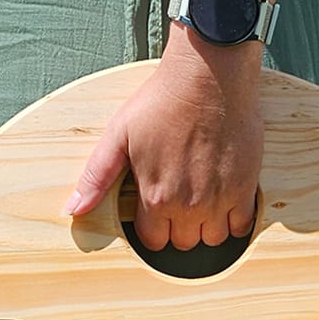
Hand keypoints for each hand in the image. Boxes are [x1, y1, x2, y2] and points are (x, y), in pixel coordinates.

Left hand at [65, 27, 263, 250]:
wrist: (209, 77)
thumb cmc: (163, 100)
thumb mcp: (118, 135)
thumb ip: (96, 177)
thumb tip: (73, 209)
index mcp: (156, 197)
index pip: (152, 241)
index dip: (152, 227)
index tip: (156, 209)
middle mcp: (188, 205)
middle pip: (182, 243)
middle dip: (178, 228)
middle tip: (179, 200)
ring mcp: (219, 199)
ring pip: (212, 239)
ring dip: (206, 226)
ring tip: (202, 201)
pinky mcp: (245, 188)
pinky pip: (241, 227)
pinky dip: (233, 220)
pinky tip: (225, 199)